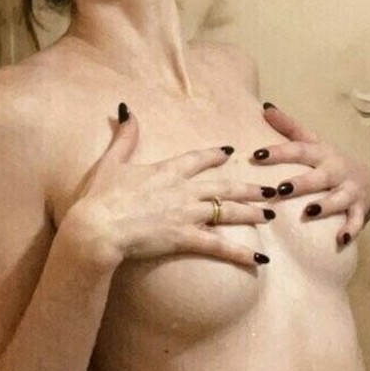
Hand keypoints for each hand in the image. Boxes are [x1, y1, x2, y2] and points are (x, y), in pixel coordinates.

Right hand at [64, 106, 273, 270]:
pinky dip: (241, 254)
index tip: (231, 151)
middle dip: (248, 188)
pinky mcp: (185, 237)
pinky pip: (219, 246)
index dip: (215, 155)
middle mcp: (184, 190)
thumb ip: (125, 137)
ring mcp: (187, 214)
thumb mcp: (112, 161)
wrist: (99, 227)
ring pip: (228, 212)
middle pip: (224, 186)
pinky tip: (259, 260)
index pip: (198, 159)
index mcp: (168, 171)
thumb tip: (128, 110)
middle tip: (268, 189)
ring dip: (251, 214)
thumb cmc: (102, 196)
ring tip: (270, 215)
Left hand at [256, 103, 369, 246]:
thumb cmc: (329, 161)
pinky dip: (351, 230)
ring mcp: (350, 190)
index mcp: (321, 154)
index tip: (256, 154)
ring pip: (338, 198)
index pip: (298, 150)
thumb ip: (289, 127)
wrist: (368, 178)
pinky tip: (341, 240)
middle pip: (318, 177)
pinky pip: (356, 221)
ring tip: (309, 212)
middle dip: (301, 183)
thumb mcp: (312, 142)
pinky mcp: (361, 209)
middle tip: (280, 189)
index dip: (278, 152)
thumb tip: (265, 107)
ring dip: (325, 205)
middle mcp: (336, 171)